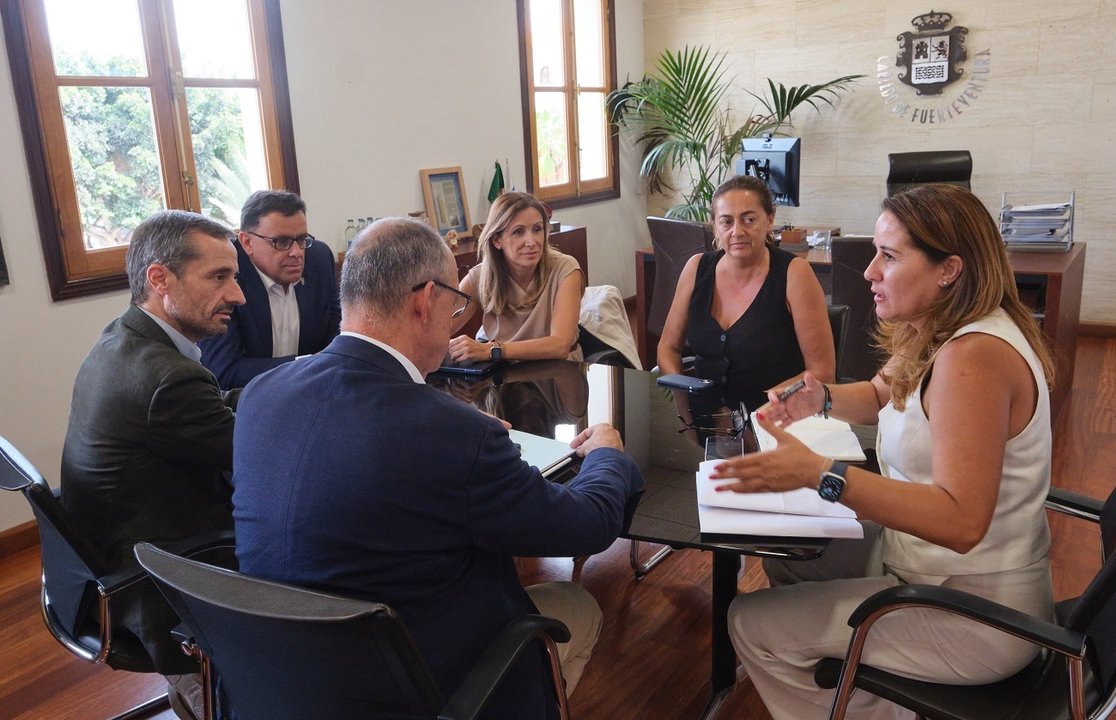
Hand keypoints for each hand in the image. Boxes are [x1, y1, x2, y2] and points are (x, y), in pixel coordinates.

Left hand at [448, 335, 492, 361]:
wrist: (486, 350)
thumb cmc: (476, 347)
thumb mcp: (466, 340)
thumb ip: (457, 341)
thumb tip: (446, 344)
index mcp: (463, 337)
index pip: (449, 342)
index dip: (448, 348)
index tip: (449, 351)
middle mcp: (464, 342)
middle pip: (450, 349)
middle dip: (450, 354)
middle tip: (453, 355)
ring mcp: (466, 348)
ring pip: (452, 354)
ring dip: (453, 358)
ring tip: (456, 358)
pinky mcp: (468, 355)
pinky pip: (458, 359)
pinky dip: (457, 361)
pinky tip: (459, 360)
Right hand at [570, 423, 622, 455]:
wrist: (608, 457)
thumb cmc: (600, 447)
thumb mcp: (584, 447)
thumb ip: (581, 447)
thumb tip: (580, 451)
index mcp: (602, 426)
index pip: (587, 432)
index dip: (578, 440)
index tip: (573, 445)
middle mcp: (611, 432)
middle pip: (595, 438)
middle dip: (587, 445)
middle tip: (580, 451)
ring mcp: (616, 441)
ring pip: (602, 446)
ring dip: (594, 450)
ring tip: (588, 456)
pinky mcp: (618, 451)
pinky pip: (607, 452)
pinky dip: (601, 455)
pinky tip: (596, 459)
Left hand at [707, 412, 823, 493]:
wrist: (814, 471)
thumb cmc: (802, 455)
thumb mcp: (785, 437)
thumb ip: (770, 427)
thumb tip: (760, 414)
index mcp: (765, 457)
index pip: (742, 461)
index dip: (727, 464)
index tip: (717, 466)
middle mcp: (764, 470)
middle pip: (740, 474)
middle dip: (724, 476)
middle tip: (711, 477)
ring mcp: (768, 481)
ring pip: (745, 485)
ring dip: (730, 486)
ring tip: (718, 488)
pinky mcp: (772, 489)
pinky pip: (755, 491)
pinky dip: (744, 492)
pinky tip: (735, 492)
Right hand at [759, 371, 825, 426]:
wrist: (822, 401)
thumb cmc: (817, 390)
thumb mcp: (814, 385)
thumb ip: (810, 381)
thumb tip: (808, 375)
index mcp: (788, 392)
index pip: (776, 393)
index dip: (773, 397)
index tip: (774, 401)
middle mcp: (785, 401)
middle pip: (773, 406)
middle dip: (768, 410)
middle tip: (762, 415)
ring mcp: (788, 409)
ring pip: (777, 415)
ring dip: (771, 419)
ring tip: (765, 423)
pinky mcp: (793, 417)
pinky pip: (785, 422)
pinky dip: (781, 426)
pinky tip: (776, 429)